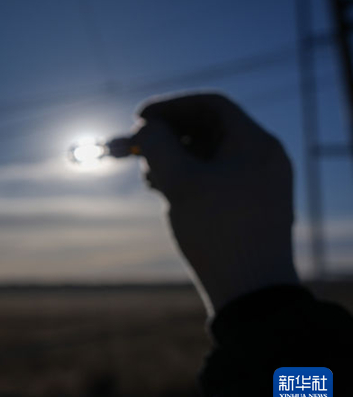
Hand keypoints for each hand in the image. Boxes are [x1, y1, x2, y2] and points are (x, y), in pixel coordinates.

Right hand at [133, 93, 298, 315]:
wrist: (250, 291)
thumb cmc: (217, 232)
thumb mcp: (179, 182)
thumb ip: (157, 145)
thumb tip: (144, 128)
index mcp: (256, 144)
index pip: (210, 105)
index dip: (171, 106)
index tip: (138, 118)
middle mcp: (262, 158)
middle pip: (208, 128)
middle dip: (168, 135)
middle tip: (134, 147)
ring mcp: (257, 182)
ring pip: (208, 154)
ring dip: (173, 157)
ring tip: (148, 177)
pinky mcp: (248, 205)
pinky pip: (214, 176)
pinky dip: (186, 177)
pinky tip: (164, 192)